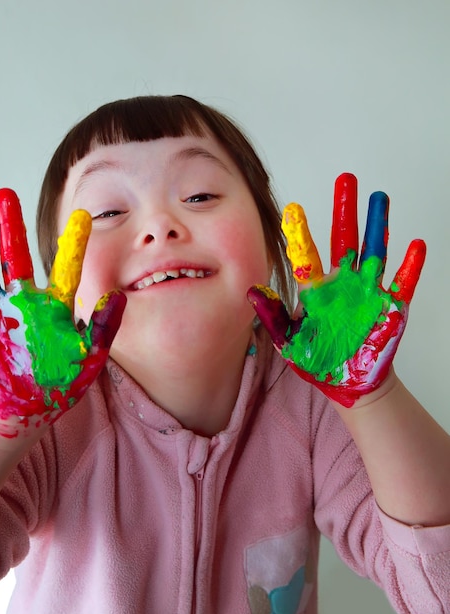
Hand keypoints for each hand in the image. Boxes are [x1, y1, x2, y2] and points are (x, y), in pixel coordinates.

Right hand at [0, 189, 125, 436]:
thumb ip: (103, 326)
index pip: (65, 268)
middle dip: (10, 226)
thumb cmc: (61, 385)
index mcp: (54, 308)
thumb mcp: (90, 357)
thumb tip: (118, 294)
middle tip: (5, 194)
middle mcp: (24, 304)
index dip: (73, 243)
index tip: (81, 215)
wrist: (25, 411)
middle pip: (15, 257)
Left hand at [248, 173, 425, 406]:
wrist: (348, 382)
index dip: (300, 232)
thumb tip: (251, 290)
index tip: (292, 208)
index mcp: (316, 289)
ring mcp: (367, 291)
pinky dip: (409, 266)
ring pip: (375, 250)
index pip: (306, 254)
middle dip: (345, 209)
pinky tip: (415, 245)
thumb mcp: (288, 339)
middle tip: (347, 179)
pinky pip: (403, 282)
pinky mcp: (390, 306)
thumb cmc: (317, 360)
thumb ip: (272, 315)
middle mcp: (342, 283)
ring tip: (379, 198)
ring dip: (378, 225)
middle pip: (344, 238)